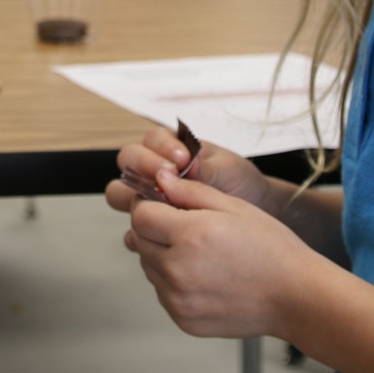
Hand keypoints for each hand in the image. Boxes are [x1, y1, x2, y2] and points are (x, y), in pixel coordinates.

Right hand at [106, 127, 271, 214]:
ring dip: (133, 198)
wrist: (253, 213)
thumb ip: (208, 167)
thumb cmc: (240, 183)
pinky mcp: (152, 225)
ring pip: (120, 193)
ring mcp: (149, 197)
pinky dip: (139, 229)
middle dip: (142, 167)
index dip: (162, 147)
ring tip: (158, 207)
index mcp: (172, 148)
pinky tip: (157, 233)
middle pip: (127, 161)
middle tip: (165, 178)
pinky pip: (132, 227)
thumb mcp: (230, 171)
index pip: (152, 139)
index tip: (182, 160)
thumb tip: (190, 163)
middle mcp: (155, 171)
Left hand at [124, 172, 319, 338]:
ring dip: (164, 256)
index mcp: (189, 235)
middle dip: (156, 230)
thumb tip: (160, 179)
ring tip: (201, 254)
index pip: (140, 215)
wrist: (294, 297)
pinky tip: (205, 276)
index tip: (167, 206)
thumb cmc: (271, 250)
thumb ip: (190, 191)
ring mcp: (178, 299)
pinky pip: (163, 293)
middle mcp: (177, 270)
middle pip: (140, 241)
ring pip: (149, 268)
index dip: (151, 206)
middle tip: (189, 229)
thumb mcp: (234, 206)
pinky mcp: (183, 319)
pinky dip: (175, 283)